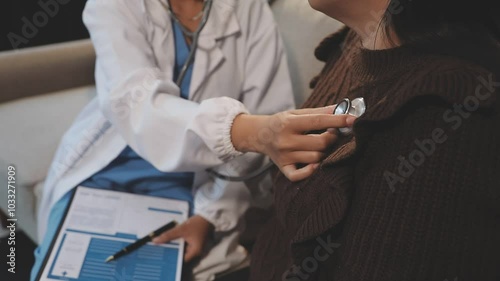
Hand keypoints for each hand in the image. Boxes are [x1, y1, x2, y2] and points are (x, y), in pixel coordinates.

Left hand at [152, 215, 213, 261]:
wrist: (207, 217)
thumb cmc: (196, 224)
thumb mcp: (181, 230)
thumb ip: (168, 235)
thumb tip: (156, 241)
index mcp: (195, 252)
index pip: (181, 260)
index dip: (172, 259)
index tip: (163, 257)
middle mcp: (196, 253)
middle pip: (182, 256)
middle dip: (173, 253)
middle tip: (161, 252)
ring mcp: (196, 248)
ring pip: (183, 250)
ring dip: (176, 248)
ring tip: (165, 247)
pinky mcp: (195, 243)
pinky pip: (186, 246)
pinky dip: (180, 244)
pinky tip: (173, 241)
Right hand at [231, 106, 355, 181]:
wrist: (259, 135)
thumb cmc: (281, 122)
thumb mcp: (296, 113)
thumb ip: (319, 112)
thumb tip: (343, 108)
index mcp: (289, 123)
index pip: (318, 121)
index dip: (338, 120)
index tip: (353, 119)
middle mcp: (286, 140)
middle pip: (320, 143)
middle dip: (332, 138)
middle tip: (333, 133)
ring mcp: (285, 156)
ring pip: (316, 158)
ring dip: (325, 152)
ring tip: (323, 145)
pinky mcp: (284, 168)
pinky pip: (299, 176)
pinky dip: (310, 171)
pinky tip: (316, 164)